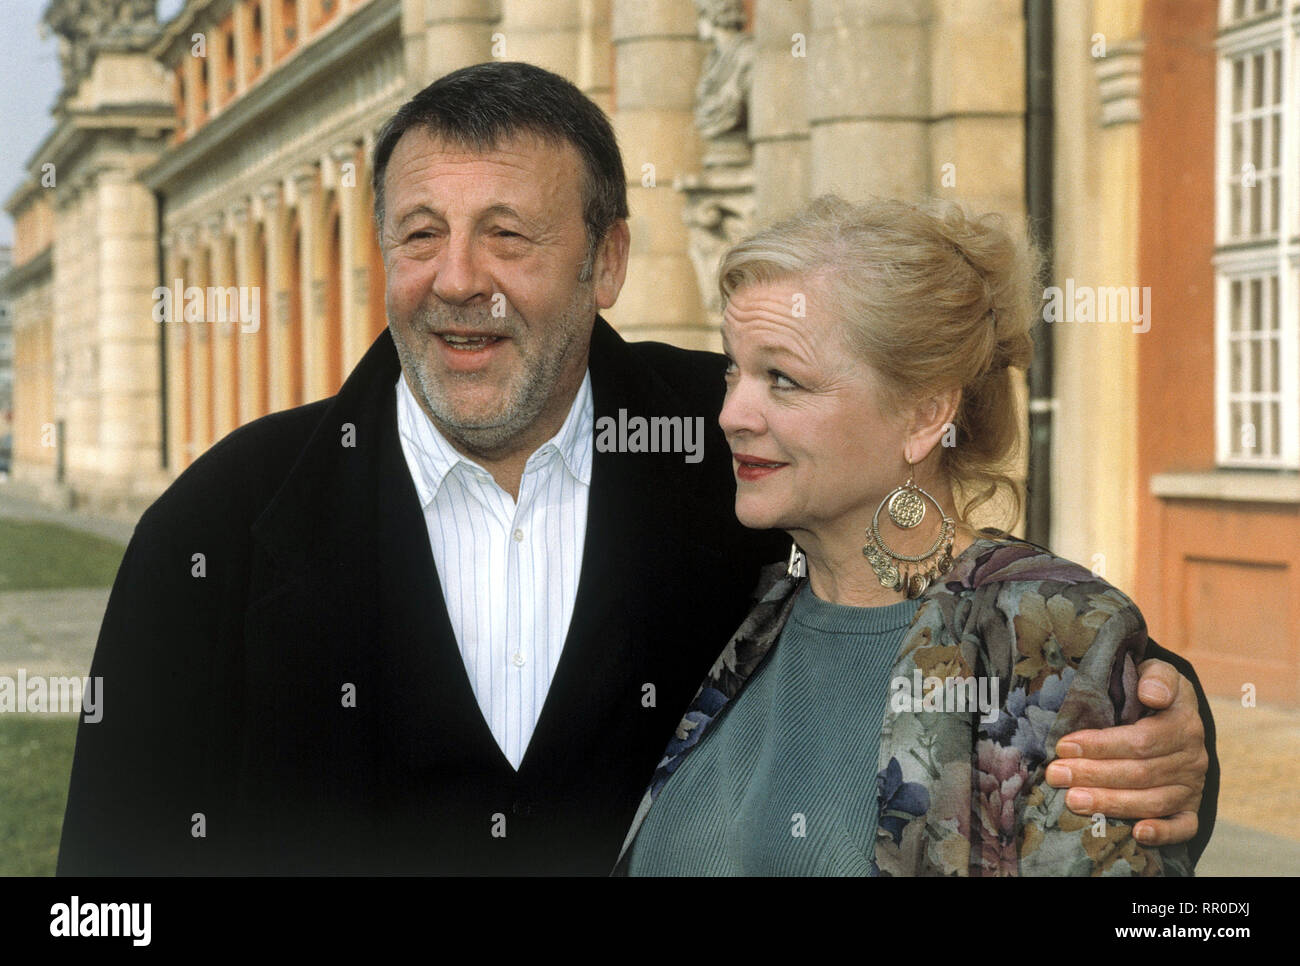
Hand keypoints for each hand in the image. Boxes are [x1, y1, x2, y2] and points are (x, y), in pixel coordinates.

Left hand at [1044, 659, 1207, 846]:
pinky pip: (1183, 826)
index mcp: (1182, 723)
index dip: (1101, 745)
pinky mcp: (1190, 808)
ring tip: (1072, 801)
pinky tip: (1136, 834)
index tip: (1063, 745)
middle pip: (1139, 773)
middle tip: (1055, 775)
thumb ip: (1157, 677)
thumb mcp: (1158, 673)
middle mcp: (1192, 758)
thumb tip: (1151, 693)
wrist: (1175, 714)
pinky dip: (1162, 833)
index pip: (1140, 740)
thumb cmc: (1153, 691)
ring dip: (1110, 803)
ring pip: (1152, 801)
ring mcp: (1192, 786)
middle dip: (1093, 775)